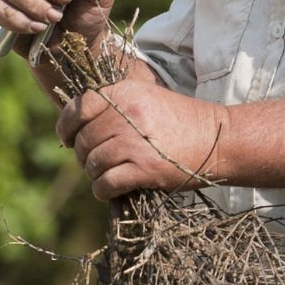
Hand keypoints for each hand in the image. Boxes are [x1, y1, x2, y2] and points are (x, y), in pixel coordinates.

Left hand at [58, 82, 223, 199]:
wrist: (219, 139)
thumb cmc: (182, 121)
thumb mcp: (148, 98)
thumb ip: (115, 106)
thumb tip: (77, 129)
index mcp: (125, 92)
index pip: (78, 108)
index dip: (65, 127)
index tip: (67, 139)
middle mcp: (126, 114)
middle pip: (83, 140)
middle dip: (83, 155)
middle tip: (95, 162)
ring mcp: (135, 142)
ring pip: (92, 163)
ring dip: (94, 174)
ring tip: (106, 176)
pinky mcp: (145, 168)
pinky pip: (106, 184)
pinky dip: (102, 191)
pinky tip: (109, 191)